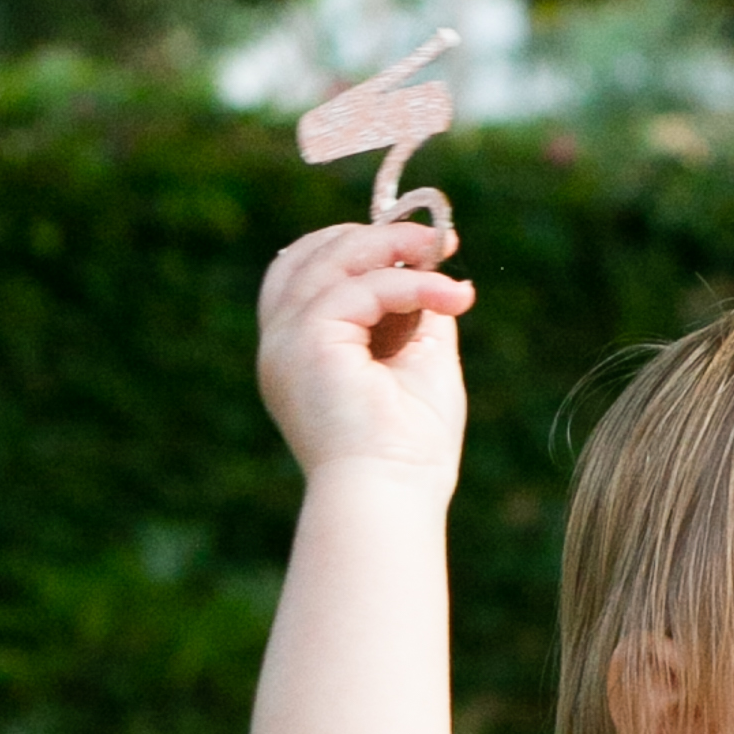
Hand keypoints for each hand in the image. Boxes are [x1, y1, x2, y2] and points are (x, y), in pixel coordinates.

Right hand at [255, 216, 475, 491]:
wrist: (394, 495)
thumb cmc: (410, 449)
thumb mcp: (420, 362)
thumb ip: (416, 313)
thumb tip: (434, 269)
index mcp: (300, 352)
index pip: (308, 273)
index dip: (360, 247)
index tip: (425, 249)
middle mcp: (281, 343)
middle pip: (311, 254)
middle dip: (378, 239)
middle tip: (439, 244)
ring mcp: (286, 340)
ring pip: (334, 259)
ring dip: (399, 250)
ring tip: (447, 263)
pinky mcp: (306, 340)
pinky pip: (361, 287)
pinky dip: (411, 285)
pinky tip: (452, 299)